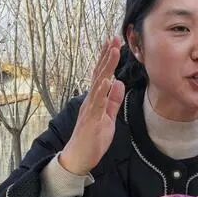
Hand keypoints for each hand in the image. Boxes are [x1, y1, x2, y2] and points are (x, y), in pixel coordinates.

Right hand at [60, 38, 125, 175]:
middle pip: (99, 74)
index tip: (114, 43)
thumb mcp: (108, 117)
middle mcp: (90, 100)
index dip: (108, 60)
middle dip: (107, 56)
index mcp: (95, 99)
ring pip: (97, 84)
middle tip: (114, 39)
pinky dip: (101, 91)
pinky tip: (106, 80)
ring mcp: (90, 109)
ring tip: (112, 52)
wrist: (79, 157)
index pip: (102, 75)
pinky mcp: (91, 120)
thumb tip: (118, 83)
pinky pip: (96, 104)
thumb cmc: (93, 139)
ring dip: (105, 67)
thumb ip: (112, 101)